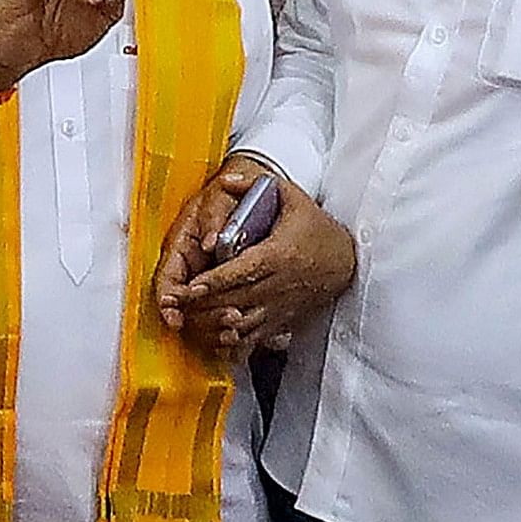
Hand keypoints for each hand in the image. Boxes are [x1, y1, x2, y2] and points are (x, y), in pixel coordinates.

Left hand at [155, 155, 357, 355]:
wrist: (345, 261)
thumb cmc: (316, 228)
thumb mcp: (293, 198)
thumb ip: (257, 185)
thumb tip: (225, 179)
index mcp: (278, 256)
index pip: (242, 271)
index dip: (215, 281)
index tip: (192, 287)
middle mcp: (277, 285)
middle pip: (235, 300)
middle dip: (203, 305)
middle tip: (174, 305)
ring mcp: (279, 306)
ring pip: (242, 323)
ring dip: (214, 326)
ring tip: (188, 323)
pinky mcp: (281, 320)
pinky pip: (255, 337)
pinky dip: (234, 342)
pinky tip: (214, 340)